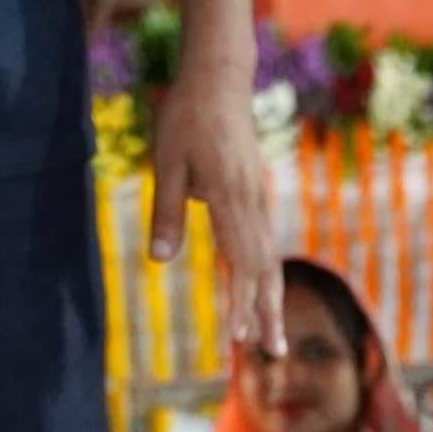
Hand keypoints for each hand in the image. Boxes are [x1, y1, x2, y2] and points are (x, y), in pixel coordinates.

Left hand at [149, 63, 283, 356]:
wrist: (220, 76)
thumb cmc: (186, 115)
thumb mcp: (166, 161)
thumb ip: (166, 212)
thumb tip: (160, 261)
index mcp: (229, 197)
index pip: (241, 262)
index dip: (241, 303)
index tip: (238, 337)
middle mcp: (251, 203)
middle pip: (265, 269)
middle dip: (268, 314)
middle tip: (272, 354)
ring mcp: (258, 199)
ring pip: (270, 259)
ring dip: (271, 301)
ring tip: (271, 338)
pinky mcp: (256, 194)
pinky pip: (264, 243)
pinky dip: (265, 276)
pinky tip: (263, 296)